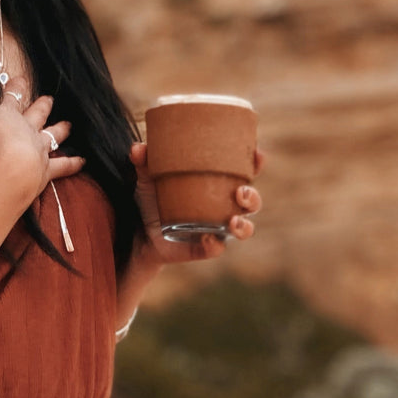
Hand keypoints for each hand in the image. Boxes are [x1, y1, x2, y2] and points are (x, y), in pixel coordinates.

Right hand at [0, 90, 84, 200]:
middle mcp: (27, 129)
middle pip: (37, 114)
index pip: (12, 98)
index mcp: (8, 115)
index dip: (16, 88)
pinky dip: (73, 163)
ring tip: (69, 125)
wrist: (11, 167)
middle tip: (50, 99)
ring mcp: (39, 148)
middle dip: (42, 106)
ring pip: (53, 136)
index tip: (21, 79)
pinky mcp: (45, 170)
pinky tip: (82, 161)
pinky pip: (63, 166)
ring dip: (60, 130)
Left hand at [127, 142, 263, 263]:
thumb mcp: (148, 178)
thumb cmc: (153, 200)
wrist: (139, 234)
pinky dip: (214, 245)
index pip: (244, 173)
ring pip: (243, 229)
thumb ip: (144, 162)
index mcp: (218, 185)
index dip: (256, 165)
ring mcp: (217, 230)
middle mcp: (224, 208)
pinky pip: (215, 248)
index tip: (259, 155)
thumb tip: (138, 149)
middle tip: (241, 192)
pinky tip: (207, 239)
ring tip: (233, 221)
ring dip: (244, 225)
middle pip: (252, 202)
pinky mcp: (203, 248)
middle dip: (253, 197)